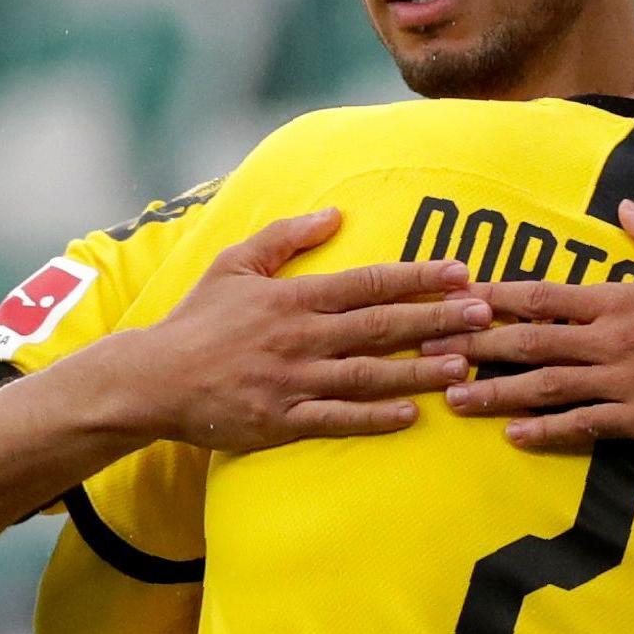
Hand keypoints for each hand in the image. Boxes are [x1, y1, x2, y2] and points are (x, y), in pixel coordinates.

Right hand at [130, 208, 490, 449]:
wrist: (150, 379)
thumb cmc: (197, 320)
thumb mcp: (235, 264)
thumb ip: (286, 236)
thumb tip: (335, 212)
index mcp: (293, 298)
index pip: (368, 282)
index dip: (417, 276)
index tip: (460, 272)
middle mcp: (299, 337)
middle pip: (380, 325)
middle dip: (436, 318)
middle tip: (482, 314)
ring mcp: (292, 381)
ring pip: (368, 375)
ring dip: (419, 371)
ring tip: (464, 365)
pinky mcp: (282, 421)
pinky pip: (336, 420)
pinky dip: (374, 418)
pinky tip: (412, 415)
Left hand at [426, 200, 633, 446]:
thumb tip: (625, 207)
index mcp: (624, 298)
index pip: (545, 295)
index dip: (496, 297)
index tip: (457, 298)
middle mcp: (614, 339)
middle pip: (529, 340)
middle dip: (475, 344)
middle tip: (430, 349)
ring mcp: (625, 382)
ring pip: (546, 386)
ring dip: (496, 392)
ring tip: (454, 399)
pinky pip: (584, 426)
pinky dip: (546, 431)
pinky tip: (514, 435)